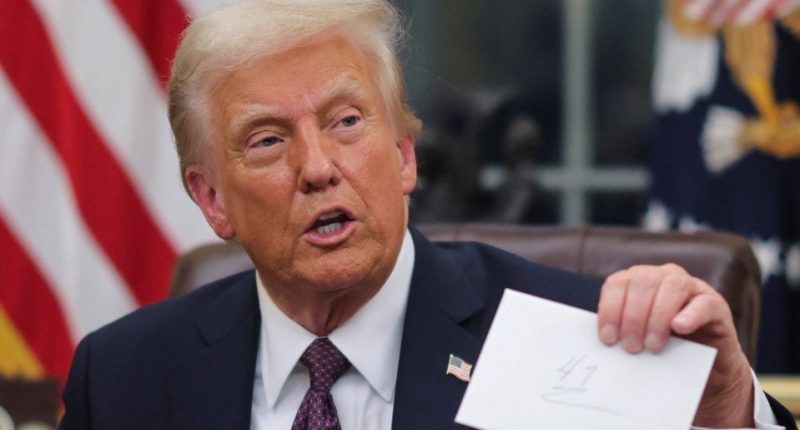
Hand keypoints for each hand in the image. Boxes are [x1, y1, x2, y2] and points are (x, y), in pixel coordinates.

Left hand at [597, 264, 753, 427]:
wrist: (705, 368)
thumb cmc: (665, 349)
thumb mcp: (638, 337)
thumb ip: (622, 330)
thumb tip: (605, 340)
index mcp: (638, 281)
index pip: (618, 283)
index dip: (610, 309)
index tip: (608, 338)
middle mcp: (663, 276)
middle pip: (642, 282)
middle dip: (632, 316)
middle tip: (632, 347)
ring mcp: (692, 287)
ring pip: (672, 286)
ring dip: (657, 317)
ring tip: (652, 346)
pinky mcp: (715, 304)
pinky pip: (703, 302)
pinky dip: (689, 314)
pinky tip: (679, 328)